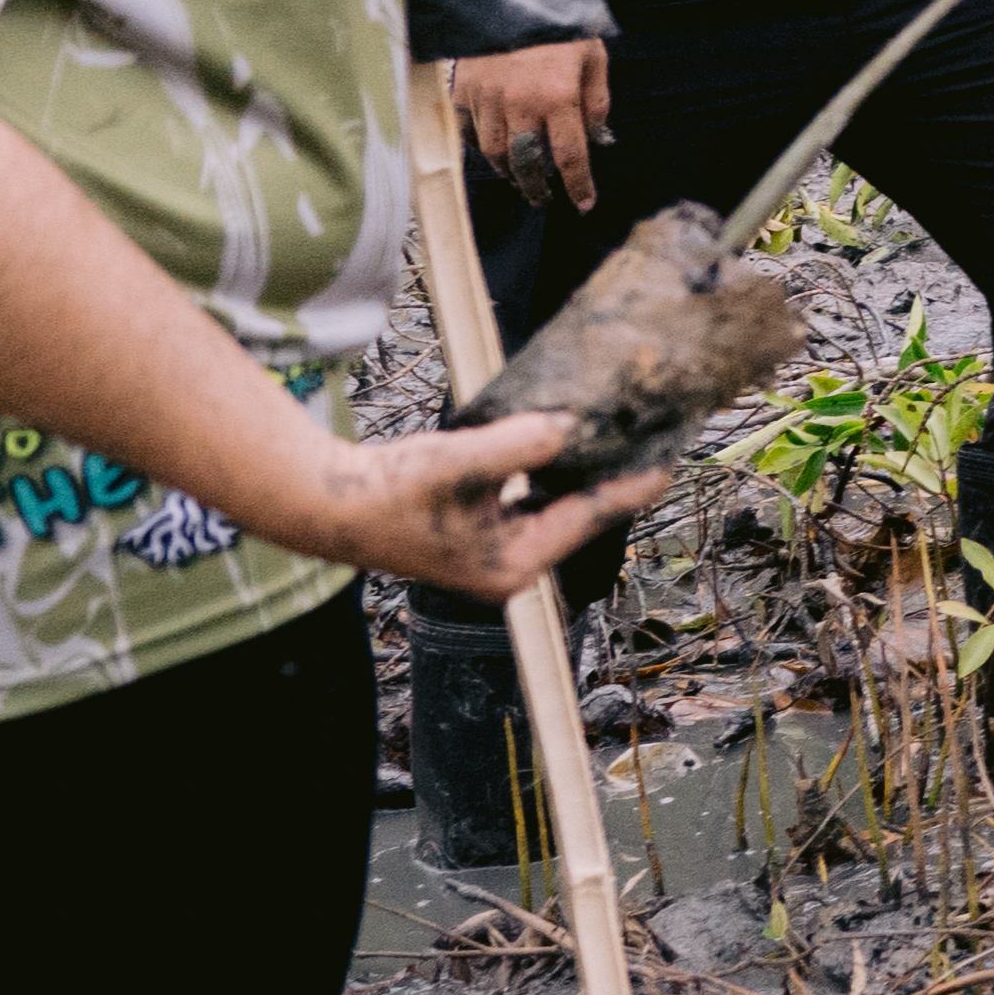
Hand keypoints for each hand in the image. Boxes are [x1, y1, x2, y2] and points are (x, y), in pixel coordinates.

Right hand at [285, 407, 635, 609]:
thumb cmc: (386, 490)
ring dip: (578, 473)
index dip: (629, 487)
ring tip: (616, 436)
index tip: (668, 461)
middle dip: (608, 478)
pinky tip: (561, 442)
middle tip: (649, 439)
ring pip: (553, 507)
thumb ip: (519, 446)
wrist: (325, 504)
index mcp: (513, 564)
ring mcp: (492, 554)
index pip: (587, 518)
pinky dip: (545, 474)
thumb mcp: (460, 463)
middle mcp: (509, 567)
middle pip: (576, 516)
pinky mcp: (477, 536)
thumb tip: (569, 427)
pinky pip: (528, 502)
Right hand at [446, 38, 605, 201]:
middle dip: (535, 186)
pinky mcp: (463, 86)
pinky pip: (467, 127)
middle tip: (542, 198)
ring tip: (518, 176)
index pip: (570, 155)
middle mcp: (520, 103)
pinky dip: (478, 142)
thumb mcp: (594, 56)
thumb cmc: (561, 22)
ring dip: (507, 169)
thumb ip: (596, 100)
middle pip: (524, 162)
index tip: (583, 204)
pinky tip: (490, 147)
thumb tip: (595, 136)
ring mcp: (487, 96)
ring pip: (493, 150)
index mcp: (558, 96)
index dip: (578, 184)